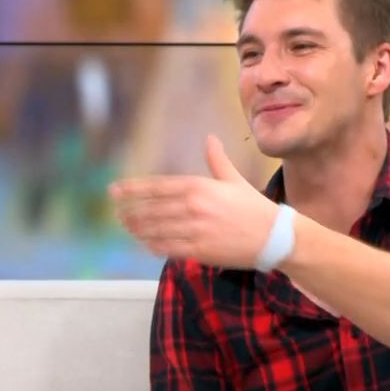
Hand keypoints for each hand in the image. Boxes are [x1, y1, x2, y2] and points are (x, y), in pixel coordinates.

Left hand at [109, 135, 278, 268]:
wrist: (274, 237)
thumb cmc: (254, 207)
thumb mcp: (235, 180)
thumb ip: (217, 160)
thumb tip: (210, 138)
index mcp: (200, 187)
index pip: (158, 187)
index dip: (133, 189)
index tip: (115, 190)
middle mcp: (194, 208)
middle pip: (152, 210)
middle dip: (132, 211)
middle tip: (118, 213)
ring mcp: (195, 231)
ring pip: (156, 230)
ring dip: (139, 229)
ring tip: (127, 227)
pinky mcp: (199, 251)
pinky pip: (169, 249)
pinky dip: (154, 246)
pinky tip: (146, 243)